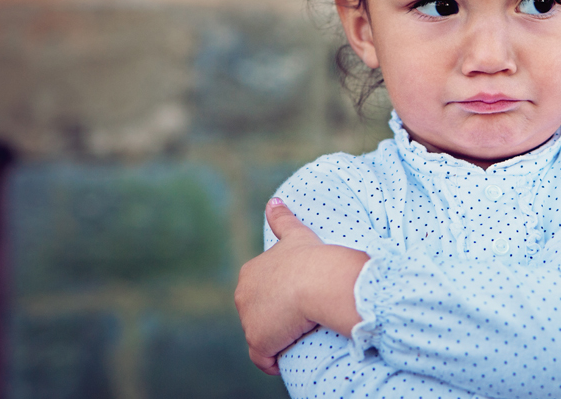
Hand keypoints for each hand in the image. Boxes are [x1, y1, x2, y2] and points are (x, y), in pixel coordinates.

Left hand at [234, 198, 368, 374]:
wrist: (317, 279)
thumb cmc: (312, 257)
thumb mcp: (295, 234)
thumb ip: (282, 218)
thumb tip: (274, 200)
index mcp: (250, 272)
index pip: (261, 289)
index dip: (278, 295)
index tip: (298, 298)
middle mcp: (243, 295)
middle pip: (259, 312)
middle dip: (275, 317)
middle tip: (302, 316)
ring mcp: (249, 319)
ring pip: (263, 334)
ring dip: (278, 336)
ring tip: (301, 333)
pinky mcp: (259, 341)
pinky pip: (264, 358)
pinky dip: (273, 359)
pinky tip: (286, 357)